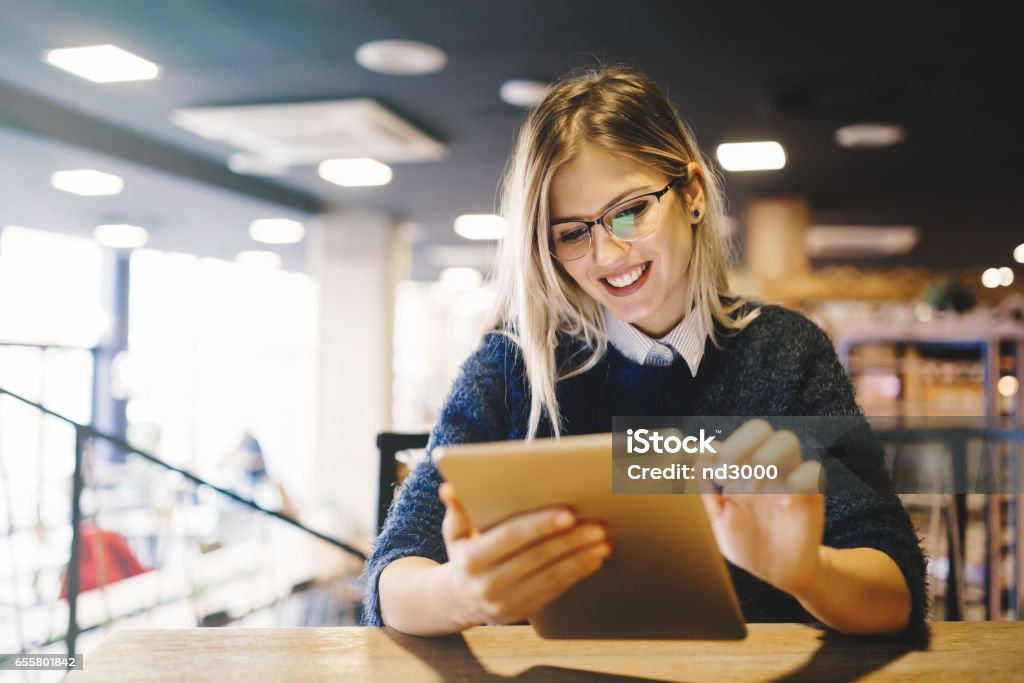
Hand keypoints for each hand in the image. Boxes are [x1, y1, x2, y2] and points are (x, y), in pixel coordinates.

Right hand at [438, 483, 610, 625]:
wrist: (461, 599)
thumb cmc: (465, 554)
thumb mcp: (454, 533)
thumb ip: (457, 510)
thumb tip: (449, 489)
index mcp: (471, 560)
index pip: (510, 538)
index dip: (540, 525)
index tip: (568, 513)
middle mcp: (488, 584)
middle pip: (537, 557)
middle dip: (570, 540)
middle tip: (597, 525)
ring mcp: (508, 602)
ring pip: (552, 576)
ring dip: (581, 557)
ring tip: (603, 540)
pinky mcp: (526, 612)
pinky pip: (557, 590)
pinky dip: (579, 572)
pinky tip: (595, 558)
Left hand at [699, 419, 825, 595]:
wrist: (779, 572)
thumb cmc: (747, 544)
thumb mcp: (720, 520)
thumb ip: (707, 494)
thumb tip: (689, 465)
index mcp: (740, 471)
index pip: (728, 444)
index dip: (714, 449)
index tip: (701, 463)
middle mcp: (765, 468)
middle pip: (759, 428)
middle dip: (740, 447)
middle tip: (727, 476)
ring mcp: (789, 477)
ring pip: (787, 440)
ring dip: (766, 460)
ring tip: (753, 489)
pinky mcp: (812, 493)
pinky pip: (813, 470)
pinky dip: (797, 483)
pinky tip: (785, 505)